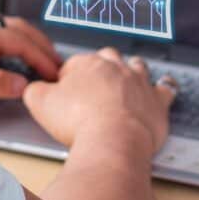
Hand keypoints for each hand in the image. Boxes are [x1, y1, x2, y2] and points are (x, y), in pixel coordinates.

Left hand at [0, 15, 61, 99]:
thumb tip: (20, 83)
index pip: (19, 41)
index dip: (40, 57)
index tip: (55, 73)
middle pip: (17, 30)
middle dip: (40, 44)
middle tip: (57, 62)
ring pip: (8, 33)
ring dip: (28, 45)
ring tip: (42, 61)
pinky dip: (14, 49)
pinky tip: (14, 62)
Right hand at [23, 47, 176, 157]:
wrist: (112, 141)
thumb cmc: (79, 122)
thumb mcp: (40, 103)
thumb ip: (34, 90)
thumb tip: (33, 87)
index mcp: (87, 63)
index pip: (75, 64)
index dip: (68, 78)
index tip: (65, 92)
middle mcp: (115, 67)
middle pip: (107, 58)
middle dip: (101, 67)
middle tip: (93, 85)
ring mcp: (139, 82)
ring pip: (136, 66)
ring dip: (131, 71)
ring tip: (125, 80)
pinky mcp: (157, 100)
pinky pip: (165, 88)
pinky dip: (162, 88)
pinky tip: (161, 89)